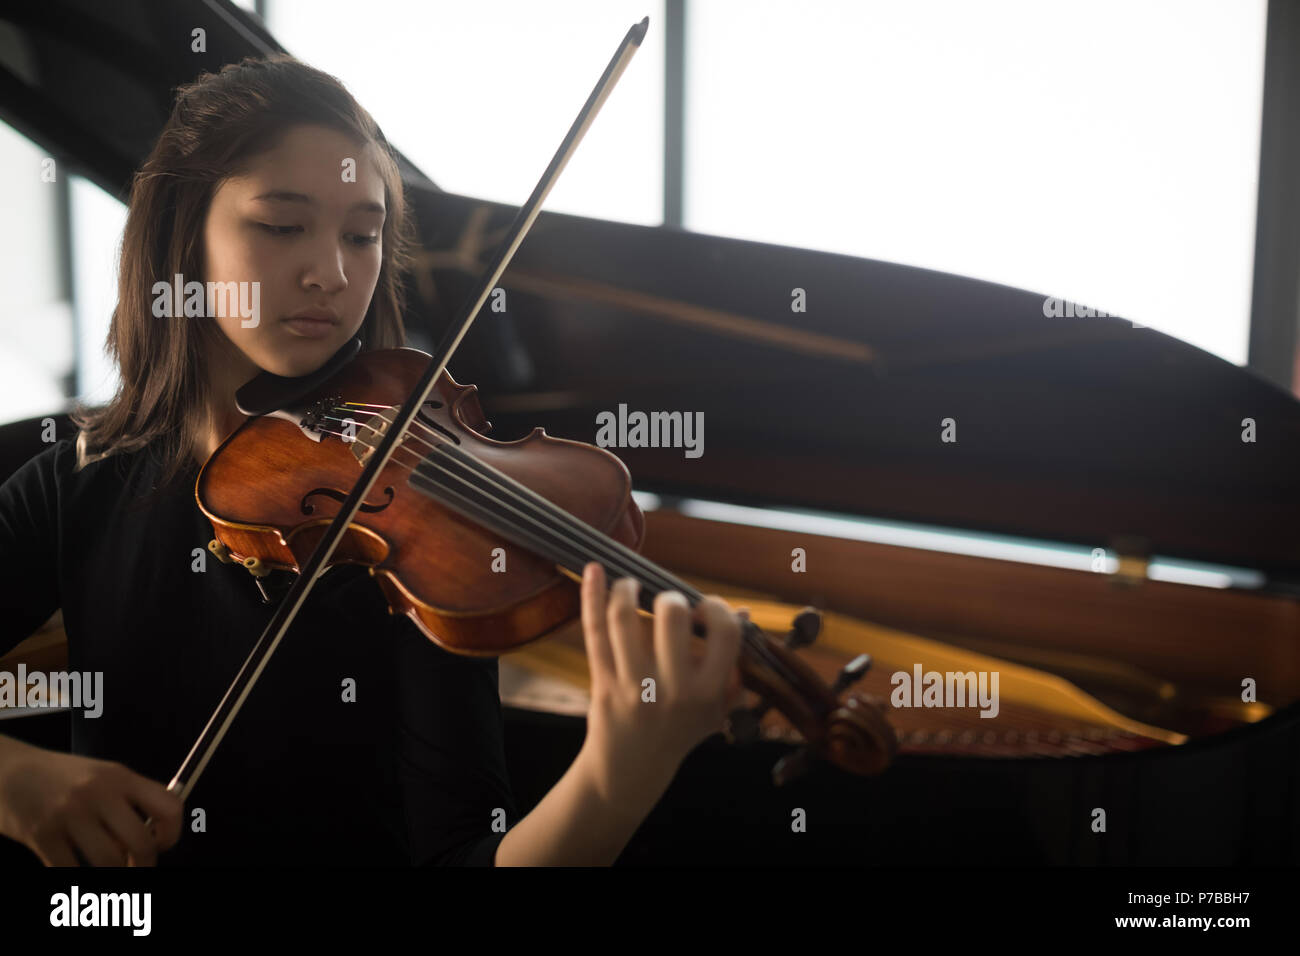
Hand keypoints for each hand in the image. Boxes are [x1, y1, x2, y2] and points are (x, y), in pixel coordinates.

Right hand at [0, 739, 182, 865]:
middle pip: (141, 842)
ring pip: (109, 861)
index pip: (168, 806)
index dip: (172, 833)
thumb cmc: (60, 777)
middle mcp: (98, 793)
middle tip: (138, 867)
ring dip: (115, 874)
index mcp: (120, 776)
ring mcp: (69, 814)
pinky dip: (78, 875)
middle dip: (145, 864)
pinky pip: (71, 870)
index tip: (163, 844)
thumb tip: (153, 836)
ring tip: (111, 868)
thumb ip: (128, 800)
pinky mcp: (42, 835)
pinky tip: (76, 867)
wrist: (8, 770)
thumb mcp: (101, 776)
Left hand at [578, 562, 744, 808]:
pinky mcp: (602, 682)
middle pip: (671, 617)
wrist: (631, 770)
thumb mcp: (716, 710)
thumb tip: (743, 613)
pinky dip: (591, 595)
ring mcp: (632, 686)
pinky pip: (593, 631)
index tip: (706, 609)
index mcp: (707, 694)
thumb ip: (733, 666)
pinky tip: (594, 570)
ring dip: (626, 589)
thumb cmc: (679, 732)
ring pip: (624, 619)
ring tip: (630, 584)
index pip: (725, 634)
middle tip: (668, 604)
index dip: (718, 609)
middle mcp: (671, 689)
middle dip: (671, 598)